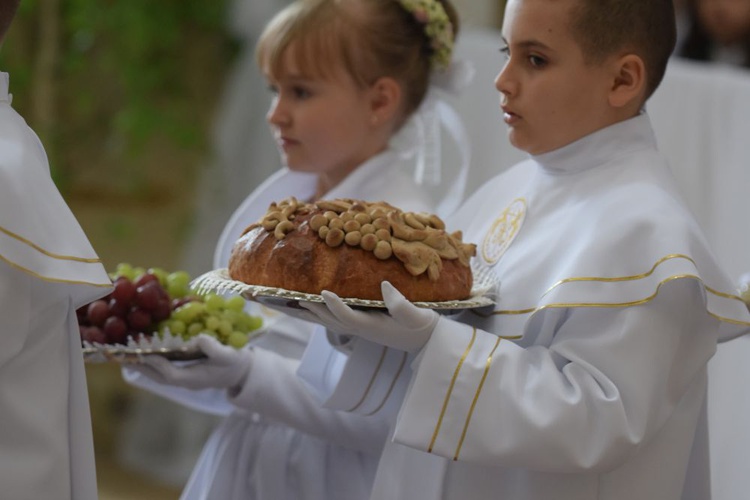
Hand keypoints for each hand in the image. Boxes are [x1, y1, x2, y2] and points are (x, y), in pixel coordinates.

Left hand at [130, 334, 251, 390]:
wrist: (242, 373)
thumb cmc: (236, 363)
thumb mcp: (230, 355)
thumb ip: (215, 348)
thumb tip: (197, 339)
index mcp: (196, 378)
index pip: (171, 373)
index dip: (157, 363)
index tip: (145, 352)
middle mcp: (186, 381)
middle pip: (158, 377)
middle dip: (141, 367)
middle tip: (122, 356)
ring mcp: (185, 379)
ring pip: (158, 375)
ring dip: (142, 366)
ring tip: (126, 356)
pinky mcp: (185, 374)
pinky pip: (163, 370)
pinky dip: (152, 364)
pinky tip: (144, 354)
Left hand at [300, 281, 438, 351]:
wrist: (429, 341)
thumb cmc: (423, 326)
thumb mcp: (416, 315)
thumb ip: (400, 303)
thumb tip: (384, 285)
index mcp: (372, 327)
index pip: (348, 317)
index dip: (334, 306)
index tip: (323, 292)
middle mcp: (362, 329)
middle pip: (330, 321)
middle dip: (312, 310)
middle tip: (293, 298)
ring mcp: (361, 329)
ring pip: (330, 322)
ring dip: (312, 314)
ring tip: (293, 304)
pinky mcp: (364, 326)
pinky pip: (337, 321)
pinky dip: (322, 314)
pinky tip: (314, 307)